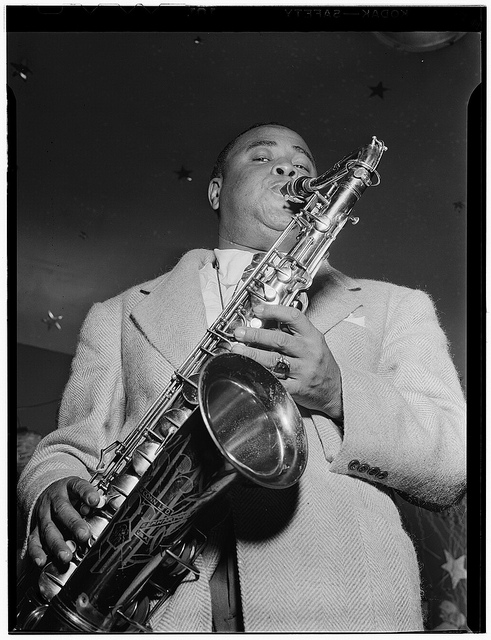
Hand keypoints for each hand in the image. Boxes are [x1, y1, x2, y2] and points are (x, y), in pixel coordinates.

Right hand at [27, 476, 101, 566]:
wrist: (45, 491)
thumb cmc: (69, 493)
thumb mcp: (81, 489)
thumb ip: (91, 497)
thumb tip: (101, 504)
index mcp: (68, 487)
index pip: (78, 486)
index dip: (87, 493)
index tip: (95, 500)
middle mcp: (54, 499)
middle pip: (62, 510)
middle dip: (73, 524)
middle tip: (84, 535)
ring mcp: (43, 514)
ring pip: (48, 528)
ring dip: (57, 544)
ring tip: (66, 555)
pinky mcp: (35, 527)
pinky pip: (33, 540)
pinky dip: (36, 552)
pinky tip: (42, 561)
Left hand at [231, 304, 342, 420]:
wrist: (336, 390)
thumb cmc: (321, 363)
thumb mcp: (313, 342)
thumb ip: (294, 332)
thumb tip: (265, 322)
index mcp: (313, 337)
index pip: (294, 318)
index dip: (274, 311)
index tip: (258, 310)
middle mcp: (309, 353)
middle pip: (279, 339)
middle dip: (255, 334)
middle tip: (240, 332)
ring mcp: (303, 371)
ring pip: (273, 361)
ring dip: (252, 354)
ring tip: (237, 350)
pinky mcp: (297, 388)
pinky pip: (275, 381)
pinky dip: (260, 375)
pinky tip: (248, 370)